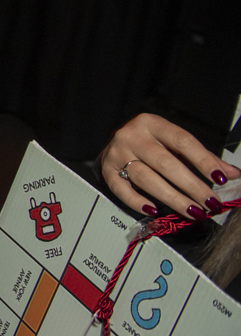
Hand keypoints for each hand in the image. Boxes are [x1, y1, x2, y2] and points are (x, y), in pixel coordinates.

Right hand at [99, 113, 238, 220]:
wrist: (116, 142)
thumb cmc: (150, 143)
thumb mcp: (174, 142)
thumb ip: (203, 158)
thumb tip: (232, 174)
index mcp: (152, 124)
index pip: (182, 141)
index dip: (203, 160)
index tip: (220, 179)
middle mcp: (132, 136)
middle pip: (164, 163)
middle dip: (191, 186)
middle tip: (210, 203)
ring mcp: (116, 153)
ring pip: (146, 179)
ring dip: (172, 198)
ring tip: (192, 211)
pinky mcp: (106, 170)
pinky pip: (121, 189)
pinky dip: (137, 202)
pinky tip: (154, 211)